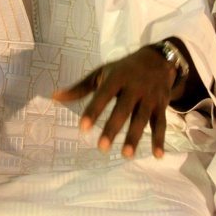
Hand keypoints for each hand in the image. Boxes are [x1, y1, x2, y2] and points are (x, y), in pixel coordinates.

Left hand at [51, 45, 176, 158]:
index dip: (93, 111)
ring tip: (126, 155)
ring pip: (142, 118)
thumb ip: (80, 88)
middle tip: (101, 147)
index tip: (82, 127)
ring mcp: (150, 96)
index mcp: (117, 77)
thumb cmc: (123, 69)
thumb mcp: (103, 73)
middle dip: (113, 128)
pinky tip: (157, 156)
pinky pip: (160, 123)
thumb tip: (54, 97)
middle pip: (123, 109)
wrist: (158, 59)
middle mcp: (134, 86)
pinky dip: (160, 139)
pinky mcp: (161, 105)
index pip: (103, 95)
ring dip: (135, 137)